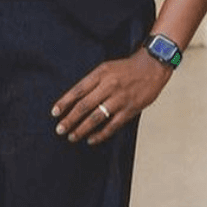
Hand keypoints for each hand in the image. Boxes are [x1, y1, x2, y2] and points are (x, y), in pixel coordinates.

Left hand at [51, 48, 171, 144]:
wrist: (152, 67)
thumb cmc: (126, 68)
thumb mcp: (106, 68)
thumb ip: (92, 82)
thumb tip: (74, 100)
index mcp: (100, 74)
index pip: (78, 90)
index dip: (64, 102)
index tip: (54, 113)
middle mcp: (109, 86)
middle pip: (84, 106)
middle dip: (70, 120)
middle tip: (59, 129)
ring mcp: (120, 99)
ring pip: (96, 117)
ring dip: (82, 129)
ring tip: (72, 137)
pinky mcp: (130, 109)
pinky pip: (112, 125)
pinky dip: (100, 134)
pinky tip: (91, 139)